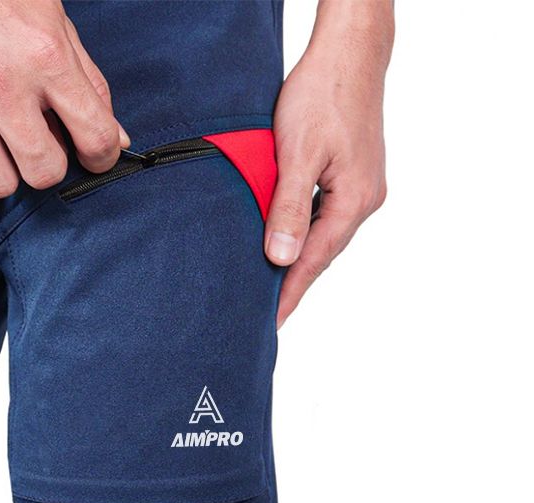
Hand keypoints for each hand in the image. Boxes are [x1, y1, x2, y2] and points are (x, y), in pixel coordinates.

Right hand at [0, 0, 128, 197]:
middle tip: (40, 142)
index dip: (102, 157)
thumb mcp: (55, 25)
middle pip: (43, 172)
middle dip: (49, 165)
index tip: (92, 155)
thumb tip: (117, 141)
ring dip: (6, 174)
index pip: (94, 136)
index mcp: (44, 56)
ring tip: (1, 147)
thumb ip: (89, 86)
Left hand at [265, 0, 393, 326]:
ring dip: (299, 258)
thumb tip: (280, 258)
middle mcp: (363, 200)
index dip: (290, 292)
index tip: (272, 321)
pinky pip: (325, 215)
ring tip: (272, 284)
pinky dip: (305, 233)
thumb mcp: (297, 154)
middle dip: (294, 282)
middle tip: (267, 311)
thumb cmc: (322, 95)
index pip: (315, 261)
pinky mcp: (352, 175)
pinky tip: (288, 240)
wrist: (348, 53)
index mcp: (354, 201)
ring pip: (324, 235)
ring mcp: (360, 187)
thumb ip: (289, 209)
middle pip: (322, 253)